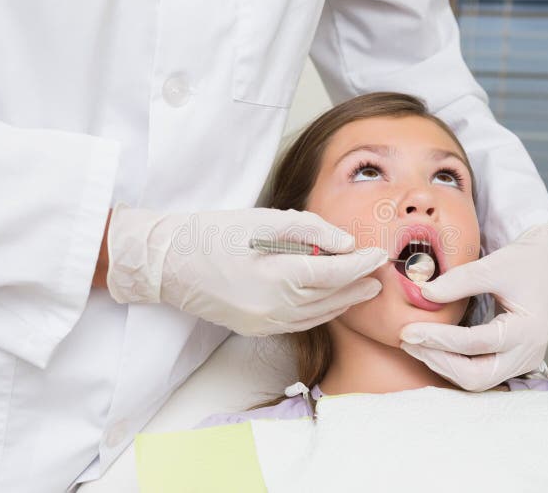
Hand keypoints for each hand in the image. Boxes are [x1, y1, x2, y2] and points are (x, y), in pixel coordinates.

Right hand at [105, 204, 386, 335]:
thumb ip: (309, 229)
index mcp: (277, 278)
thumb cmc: (211, 234)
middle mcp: (275, 308)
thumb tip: (345, 243)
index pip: (334, 274)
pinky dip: (320, 312)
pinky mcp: (256, 328)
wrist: (167, 263)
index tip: (379, 255)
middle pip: (331, 299)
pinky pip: (300, 323)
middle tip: (379, 272)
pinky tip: (330, 300)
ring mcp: (264, 323)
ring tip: (362, 287)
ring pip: (318, 315)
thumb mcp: (263, 219)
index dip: (361, 265)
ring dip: (344, 301)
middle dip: (358, 285)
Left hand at [399, 223, 547, 390]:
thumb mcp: (494, 265)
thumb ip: (459, 280)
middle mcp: (528, 354)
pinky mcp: (512, 361)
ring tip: (413, 343)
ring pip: (476, 380)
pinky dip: (453, 364)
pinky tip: (431, 347)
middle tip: (408, 340)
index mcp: (529, 330)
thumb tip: (423, 294)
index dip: (440, 338)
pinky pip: (479, 373)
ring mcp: (521, 362)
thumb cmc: (526, 262)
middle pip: (476, 375)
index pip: (477, 343)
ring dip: (442, 365)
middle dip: (438, 360)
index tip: (410, 329)